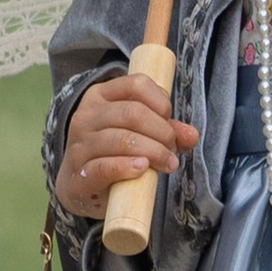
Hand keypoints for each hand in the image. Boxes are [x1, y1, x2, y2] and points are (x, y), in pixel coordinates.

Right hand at [56, 68, 200, 218]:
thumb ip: (166, 130)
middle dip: (162, 132)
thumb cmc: (112, 153)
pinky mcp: (80, 174)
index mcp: (100, 96)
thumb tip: (191, 135)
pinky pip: (105, 167)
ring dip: (153, 152)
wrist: (80, 187)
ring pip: (122, 139)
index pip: (136, 84)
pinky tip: (142, 169)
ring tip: (167, 164)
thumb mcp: (138, 134)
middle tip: (171, 150)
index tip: (168, 120)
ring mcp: (80, 144)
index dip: (161, 102)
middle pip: (133, 113)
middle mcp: (86, 115)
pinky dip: (127, 167)